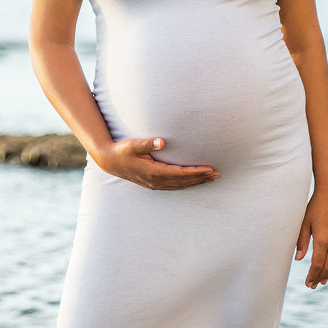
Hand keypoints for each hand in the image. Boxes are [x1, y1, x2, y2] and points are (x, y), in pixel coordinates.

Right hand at [94, 137, 220, 189]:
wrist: (109, 161)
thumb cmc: (122, 150)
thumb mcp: (133, 145)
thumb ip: (148, 143)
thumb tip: (162, 142)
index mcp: (154, 172)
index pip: (181, 173)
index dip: (197, 172)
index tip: (210, 169)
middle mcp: (156, 181)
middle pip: (184, 181)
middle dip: (201, 178)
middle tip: (218, 174)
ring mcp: (154, 185)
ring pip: (180, 185)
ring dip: (196, 182)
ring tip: (211, 178)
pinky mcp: (153, 184)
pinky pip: (174, 186)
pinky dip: (186, 184)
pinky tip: (194, 181)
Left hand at [294, 186, 327, 288]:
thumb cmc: (314, 207)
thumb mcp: (304, 223)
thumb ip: (301, 242)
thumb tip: (298, 260)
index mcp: (323, 240)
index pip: (317, 264)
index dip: (312, 275)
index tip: (307, 283)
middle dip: (319, 277)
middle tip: (312, 286)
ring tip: (322, 281)